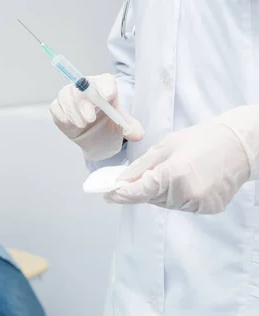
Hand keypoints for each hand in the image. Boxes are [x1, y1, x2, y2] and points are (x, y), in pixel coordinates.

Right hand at [50, 73, 143, 160]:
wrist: (94, 136)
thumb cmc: (108, 124)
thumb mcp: (121, 126)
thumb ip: (130, 128)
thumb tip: (137, 135)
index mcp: (104, 86)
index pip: (105, 80)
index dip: (105, 86)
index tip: (108, 97)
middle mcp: (85, 86)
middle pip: (81, 87)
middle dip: (85, 103)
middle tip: (90, 119)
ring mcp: (69, 95)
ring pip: (66, 95)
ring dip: (73, 111)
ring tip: (82, 124)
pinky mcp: (58, 106)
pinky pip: (56, 106)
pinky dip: (62, 114)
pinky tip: (69, 123)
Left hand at [105, 116, 251, 213]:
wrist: (239, 145)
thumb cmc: (202, 139)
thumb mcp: (165, 146)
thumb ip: (141, 167)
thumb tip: (122, 181)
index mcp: (172, 174)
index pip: (138, 192)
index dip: (121, 195)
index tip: (108, 196)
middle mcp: (185, 193)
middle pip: (151, 198)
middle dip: (144, 188)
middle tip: (147, 174)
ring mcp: (198, 203)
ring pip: (166, 204)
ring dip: (162, 192)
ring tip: (176, 172)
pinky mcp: (208, 208)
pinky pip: (183, 206)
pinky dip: (178, 196)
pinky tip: (188, 180)